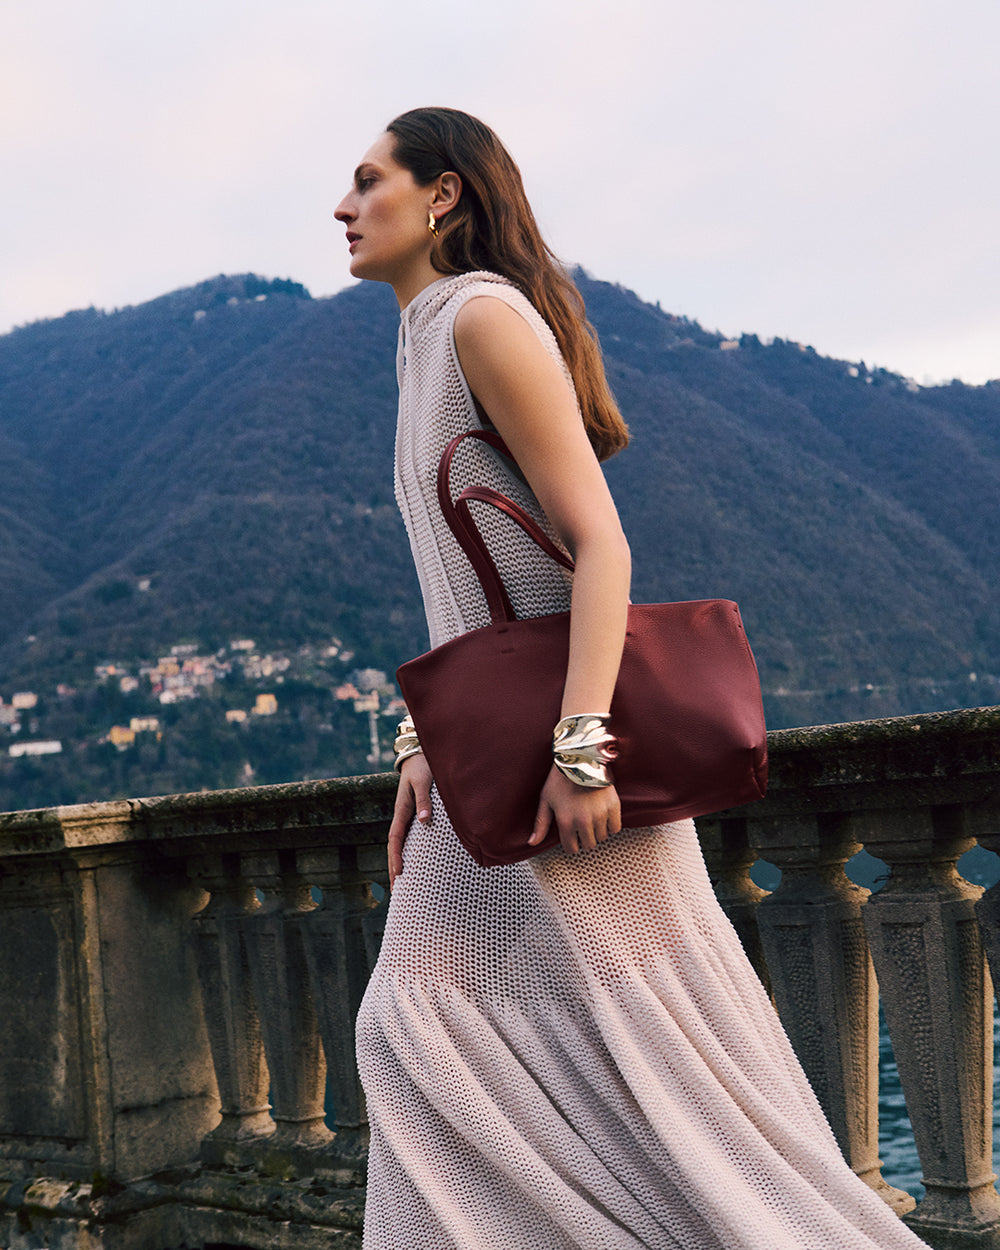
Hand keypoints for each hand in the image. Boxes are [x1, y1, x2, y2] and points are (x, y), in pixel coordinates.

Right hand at [388, 752, 432, 888]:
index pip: (395, 838)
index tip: (399, 874)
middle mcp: (403, 815)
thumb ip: (424, 800)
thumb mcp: (423, 781)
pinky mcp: (416, 813)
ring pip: (402, 843)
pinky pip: (410, 836)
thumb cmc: (423, 766)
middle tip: (396, 891)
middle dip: (394, 868)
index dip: (396, 857)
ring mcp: (408, 815)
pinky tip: (415, 861)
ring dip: (400, 862)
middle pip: (396, 846)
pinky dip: (409, 851)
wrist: (420, 753)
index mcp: (402, 809)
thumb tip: (425, 822)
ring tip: (403, 883)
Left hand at [529, 763, 620, 855]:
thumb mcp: (546, 799)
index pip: (572, 848)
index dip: (571, 844)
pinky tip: (604, 817)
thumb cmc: (560, 779)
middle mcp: (583, 821)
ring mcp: (600, 814)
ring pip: (602, 838)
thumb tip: (532, 843)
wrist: (581, 758)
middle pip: (588, 845)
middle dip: (585, 838)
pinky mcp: (613, 806)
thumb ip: (541, 824)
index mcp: (565, 821)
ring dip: (598, 832)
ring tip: (593, 819)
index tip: (572, 837)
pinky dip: (611, 825)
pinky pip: (616, 828)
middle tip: (582, 826)